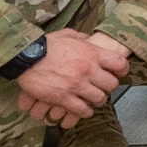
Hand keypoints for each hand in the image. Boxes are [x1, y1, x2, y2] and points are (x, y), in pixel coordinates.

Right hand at [12, 30, 130, 126]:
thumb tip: (89, 38)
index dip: (121, 70)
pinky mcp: (64, 98)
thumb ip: (81, 38)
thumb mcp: (67, 34)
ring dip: (97, 100)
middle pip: (111, 84)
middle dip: (108, 87)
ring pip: (99, 99)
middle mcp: (88, 69)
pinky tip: (83, 109)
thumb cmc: (45, 44)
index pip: (119, 63)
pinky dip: (84, 112)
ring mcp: (76, 85)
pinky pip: (82, 110)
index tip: (117, 72)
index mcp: (91, 53)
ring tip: (92, 100)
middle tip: (102, 87)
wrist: (25, 56)